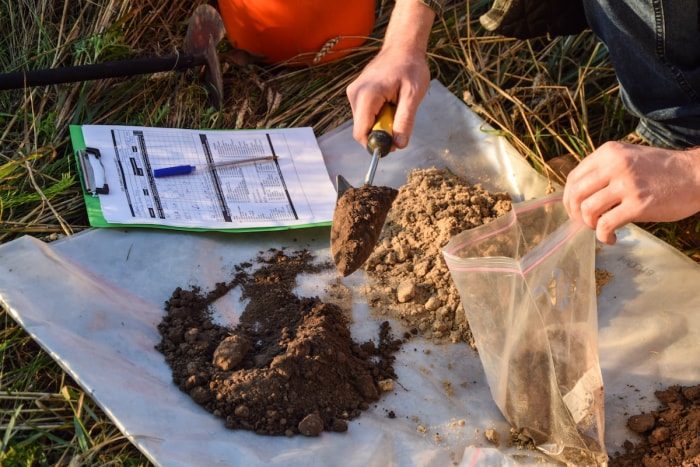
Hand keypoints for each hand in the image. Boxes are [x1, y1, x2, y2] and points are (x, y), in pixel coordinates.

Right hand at [346, 47, 429, 149]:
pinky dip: (379, 115)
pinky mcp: (357, 94)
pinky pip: (365, 115)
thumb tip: (399, 145)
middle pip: (362, 129)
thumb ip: (405, 121)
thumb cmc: (410, 67)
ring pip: (364, 123)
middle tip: (399, 121)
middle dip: (381, 133)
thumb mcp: (413, 95)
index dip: (376, 144)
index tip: (393, 144)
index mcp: (367, 95)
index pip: (361, 133)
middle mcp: (355, 94)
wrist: (402, 47)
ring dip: (381, 123)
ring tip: (396, 106)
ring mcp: (354, 93)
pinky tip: (390, 102)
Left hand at [563, 141, 699, 243]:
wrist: (698, 175)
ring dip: (589, 224)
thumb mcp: (630, 157)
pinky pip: (606, 224)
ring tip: (600, 228)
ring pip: (587, 210)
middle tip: (584, 223)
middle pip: (576, 194)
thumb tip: (580, 193)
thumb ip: (606, 169)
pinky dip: (603, 235)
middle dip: (574, 213)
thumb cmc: (663, 170)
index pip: (573, 177)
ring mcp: (627, 185)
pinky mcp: (638, 205)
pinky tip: (611, 238)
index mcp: (609, 152)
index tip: (574, 210)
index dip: (568, 198)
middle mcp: (615, 165)